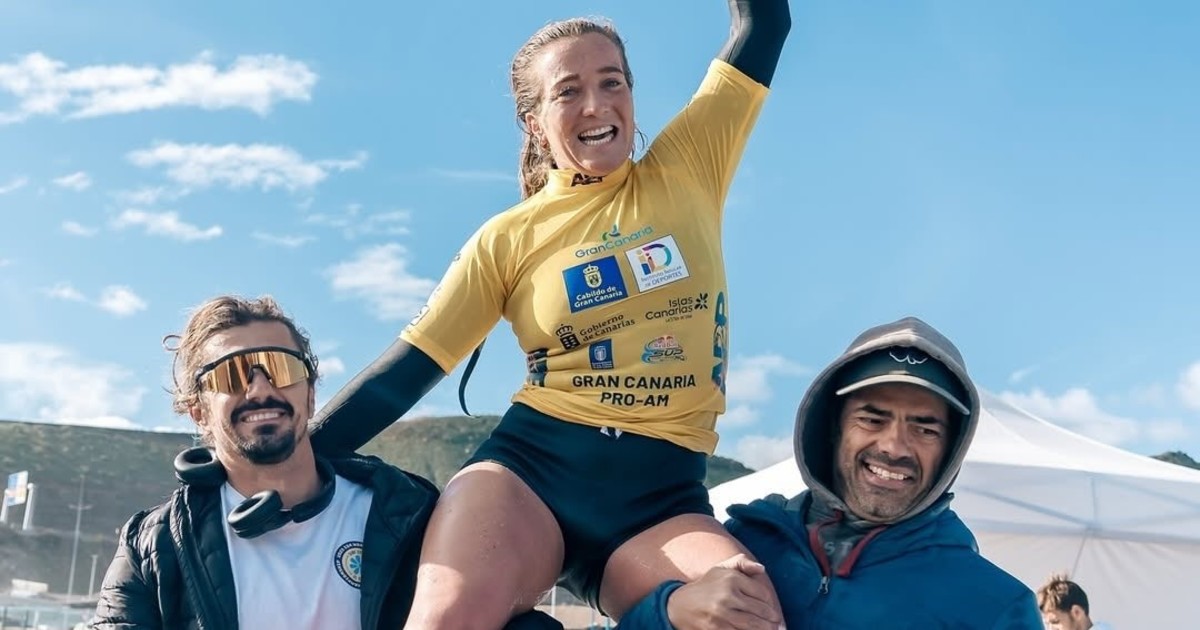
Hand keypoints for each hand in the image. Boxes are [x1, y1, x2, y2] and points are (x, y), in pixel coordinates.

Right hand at [665, 554, 783, 629]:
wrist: (678, 605)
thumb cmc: (705, 586)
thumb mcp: (720, 569)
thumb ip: (741, 563)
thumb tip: (762, 568)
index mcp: (731, 578)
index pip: (762, 594)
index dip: (771, 604)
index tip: (773, 610)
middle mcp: (727, 594)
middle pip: (760, 611)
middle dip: (772, 620)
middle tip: (777, 624)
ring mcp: (721, 613)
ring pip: (753, 625)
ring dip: (766, 629)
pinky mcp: (716, 628)